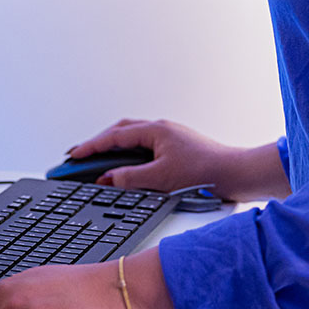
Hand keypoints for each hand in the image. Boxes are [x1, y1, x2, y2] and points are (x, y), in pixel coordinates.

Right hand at [69, 118, 289, 200]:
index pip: (114, 136)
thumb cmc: (206, 172)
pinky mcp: (176, 148)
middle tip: (78, 156)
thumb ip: (130, 178)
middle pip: (120, 132)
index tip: (72, 156)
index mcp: (155, 130)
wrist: (236, 174)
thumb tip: (107, 179)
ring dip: (113, 148)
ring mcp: (169, 137)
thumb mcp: (160, 179)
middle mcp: (161, 129)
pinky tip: (125, 167)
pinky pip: (144, 146)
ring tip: (95, 162)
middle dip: (97, 144)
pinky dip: (128, 155)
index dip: (90, 147)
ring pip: (132, 138)